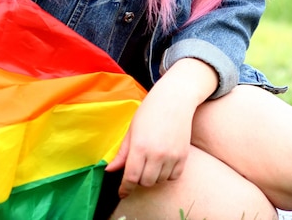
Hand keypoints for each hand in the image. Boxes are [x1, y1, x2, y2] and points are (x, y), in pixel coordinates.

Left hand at [105, 57, 218, 198]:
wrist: (174, 99)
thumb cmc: (149, 111)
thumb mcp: (132, 129)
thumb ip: (122, 152)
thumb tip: (109, 170)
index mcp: (139, 146)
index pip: (131, 177)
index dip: (125, 188)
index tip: (122, 192)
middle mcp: (156, 154)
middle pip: (145, 182)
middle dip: (138, 179)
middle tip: (137, 168)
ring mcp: (171, 156)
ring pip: (159, 181)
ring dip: (152, 176)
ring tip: (150, 161)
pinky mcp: (183, 156)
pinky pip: (173, 177)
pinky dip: (166, 174)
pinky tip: (162, 163)